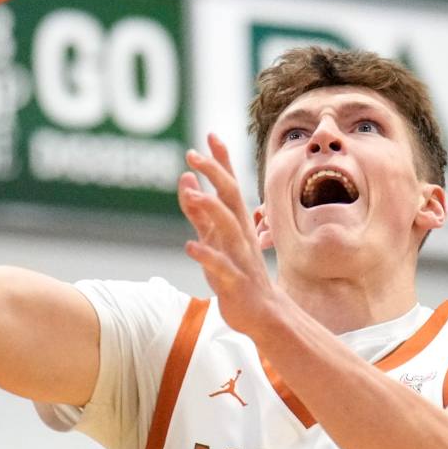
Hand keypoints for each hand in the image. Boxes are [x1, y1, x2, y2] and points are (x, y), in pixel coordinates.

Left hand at [179, 135, 289, 339]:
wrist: (262, 313)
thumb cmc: (236, 272)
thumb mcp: (214, 238)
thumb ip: (198, 210)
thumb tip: (185, 178)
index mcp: (237, 222)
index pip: (230, 185)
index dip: (222, 161)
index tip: (210, 135)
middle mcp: (241, 234)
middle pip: (231, 197)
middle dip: (215, 174)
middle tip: (192, 154)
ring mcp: (240, 257)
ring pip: (229, 228)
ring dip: (210, 210)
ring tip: (192, 195)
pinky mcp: (235, 281)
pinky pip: (222, 266)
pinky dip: (207, 256)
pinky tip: (190, 247)